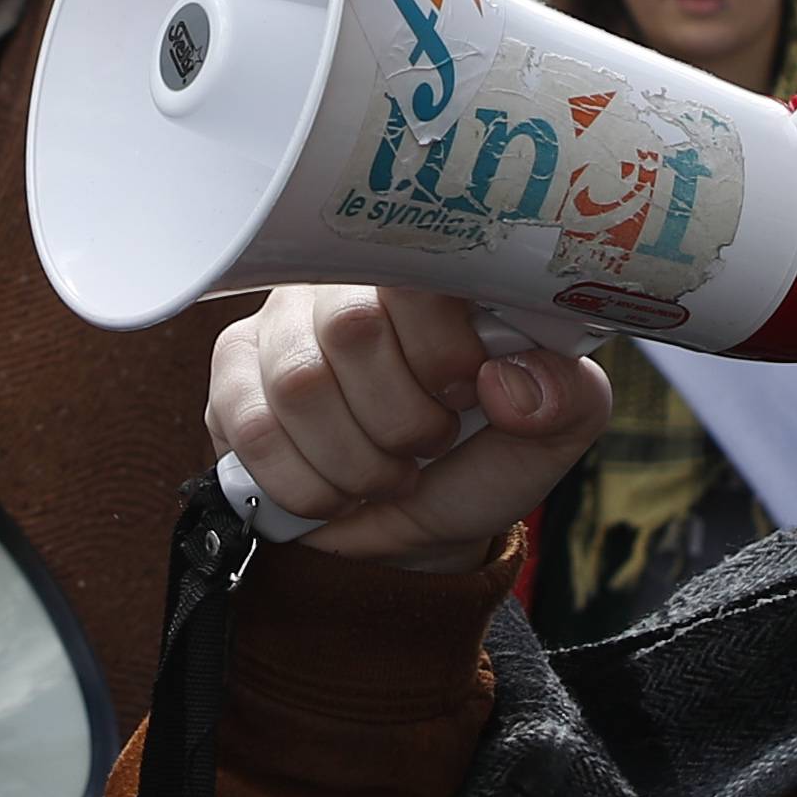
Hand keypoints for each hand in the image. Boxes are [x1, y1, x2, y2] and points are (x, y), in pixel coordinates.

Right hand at [211, 284, 613, 571]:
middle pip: (350, 328)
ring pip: (300, 385)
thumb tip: (510, 379)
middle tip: (430, 444)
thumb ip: (565, 397)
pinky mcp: (231, 382)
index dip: (441, 348)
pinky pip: (253, 429)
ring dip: (358, 461)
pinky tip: (335, 488)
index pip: (412, 266)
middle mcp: (342, 281)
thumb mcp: (552, 433)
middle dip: (402, 420)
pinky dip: (308, 483)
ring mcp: (278, 328)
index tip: (464, 393)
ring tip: (388, 471)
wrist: (414, 530)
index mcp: (424, 271)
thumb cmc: (481, 458)